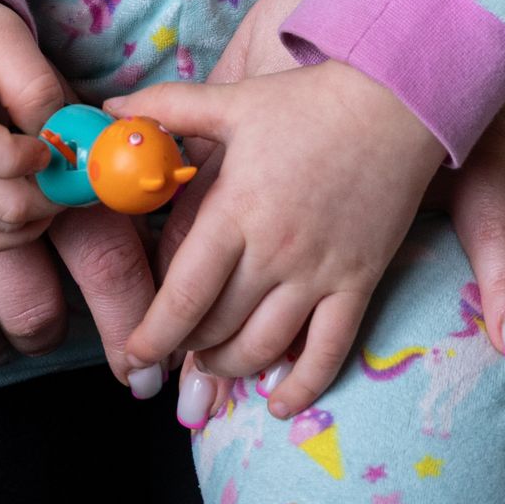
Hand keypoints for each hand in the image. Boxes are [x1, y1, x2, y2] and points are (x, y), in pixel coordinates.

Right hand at [0, 0, 62, 250]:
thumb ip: (33, 80)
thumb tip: (58, 136)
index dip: (23, 156)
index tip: (49, 143)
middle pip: (1, 204)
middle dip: (53, 191)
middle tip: (74, 164)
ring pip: (0, 231)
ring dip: (41, 212)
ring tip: (56, 174)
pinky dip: (19, 226)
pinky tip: (34, 191)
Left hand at [161, 0, 504, 426]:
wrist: (396, 101)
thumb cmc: (307, 100)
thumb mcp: (232, 100)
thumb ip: (167, 109)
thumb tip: (108, 112)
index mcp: (236, 210)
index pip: (183, 294)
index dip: (154, 333)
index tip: (135, 351)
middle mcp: (274, 252)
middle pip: (217, 327)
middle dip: (187, 348)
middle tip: (174, 350)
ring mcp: (319, 273)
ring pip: (263, 348)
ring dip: (230, 367)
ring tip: (213, 364)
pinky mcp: (358, 283)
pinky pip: (328, 353)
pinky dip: (301, 387)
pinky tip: (278, 403)